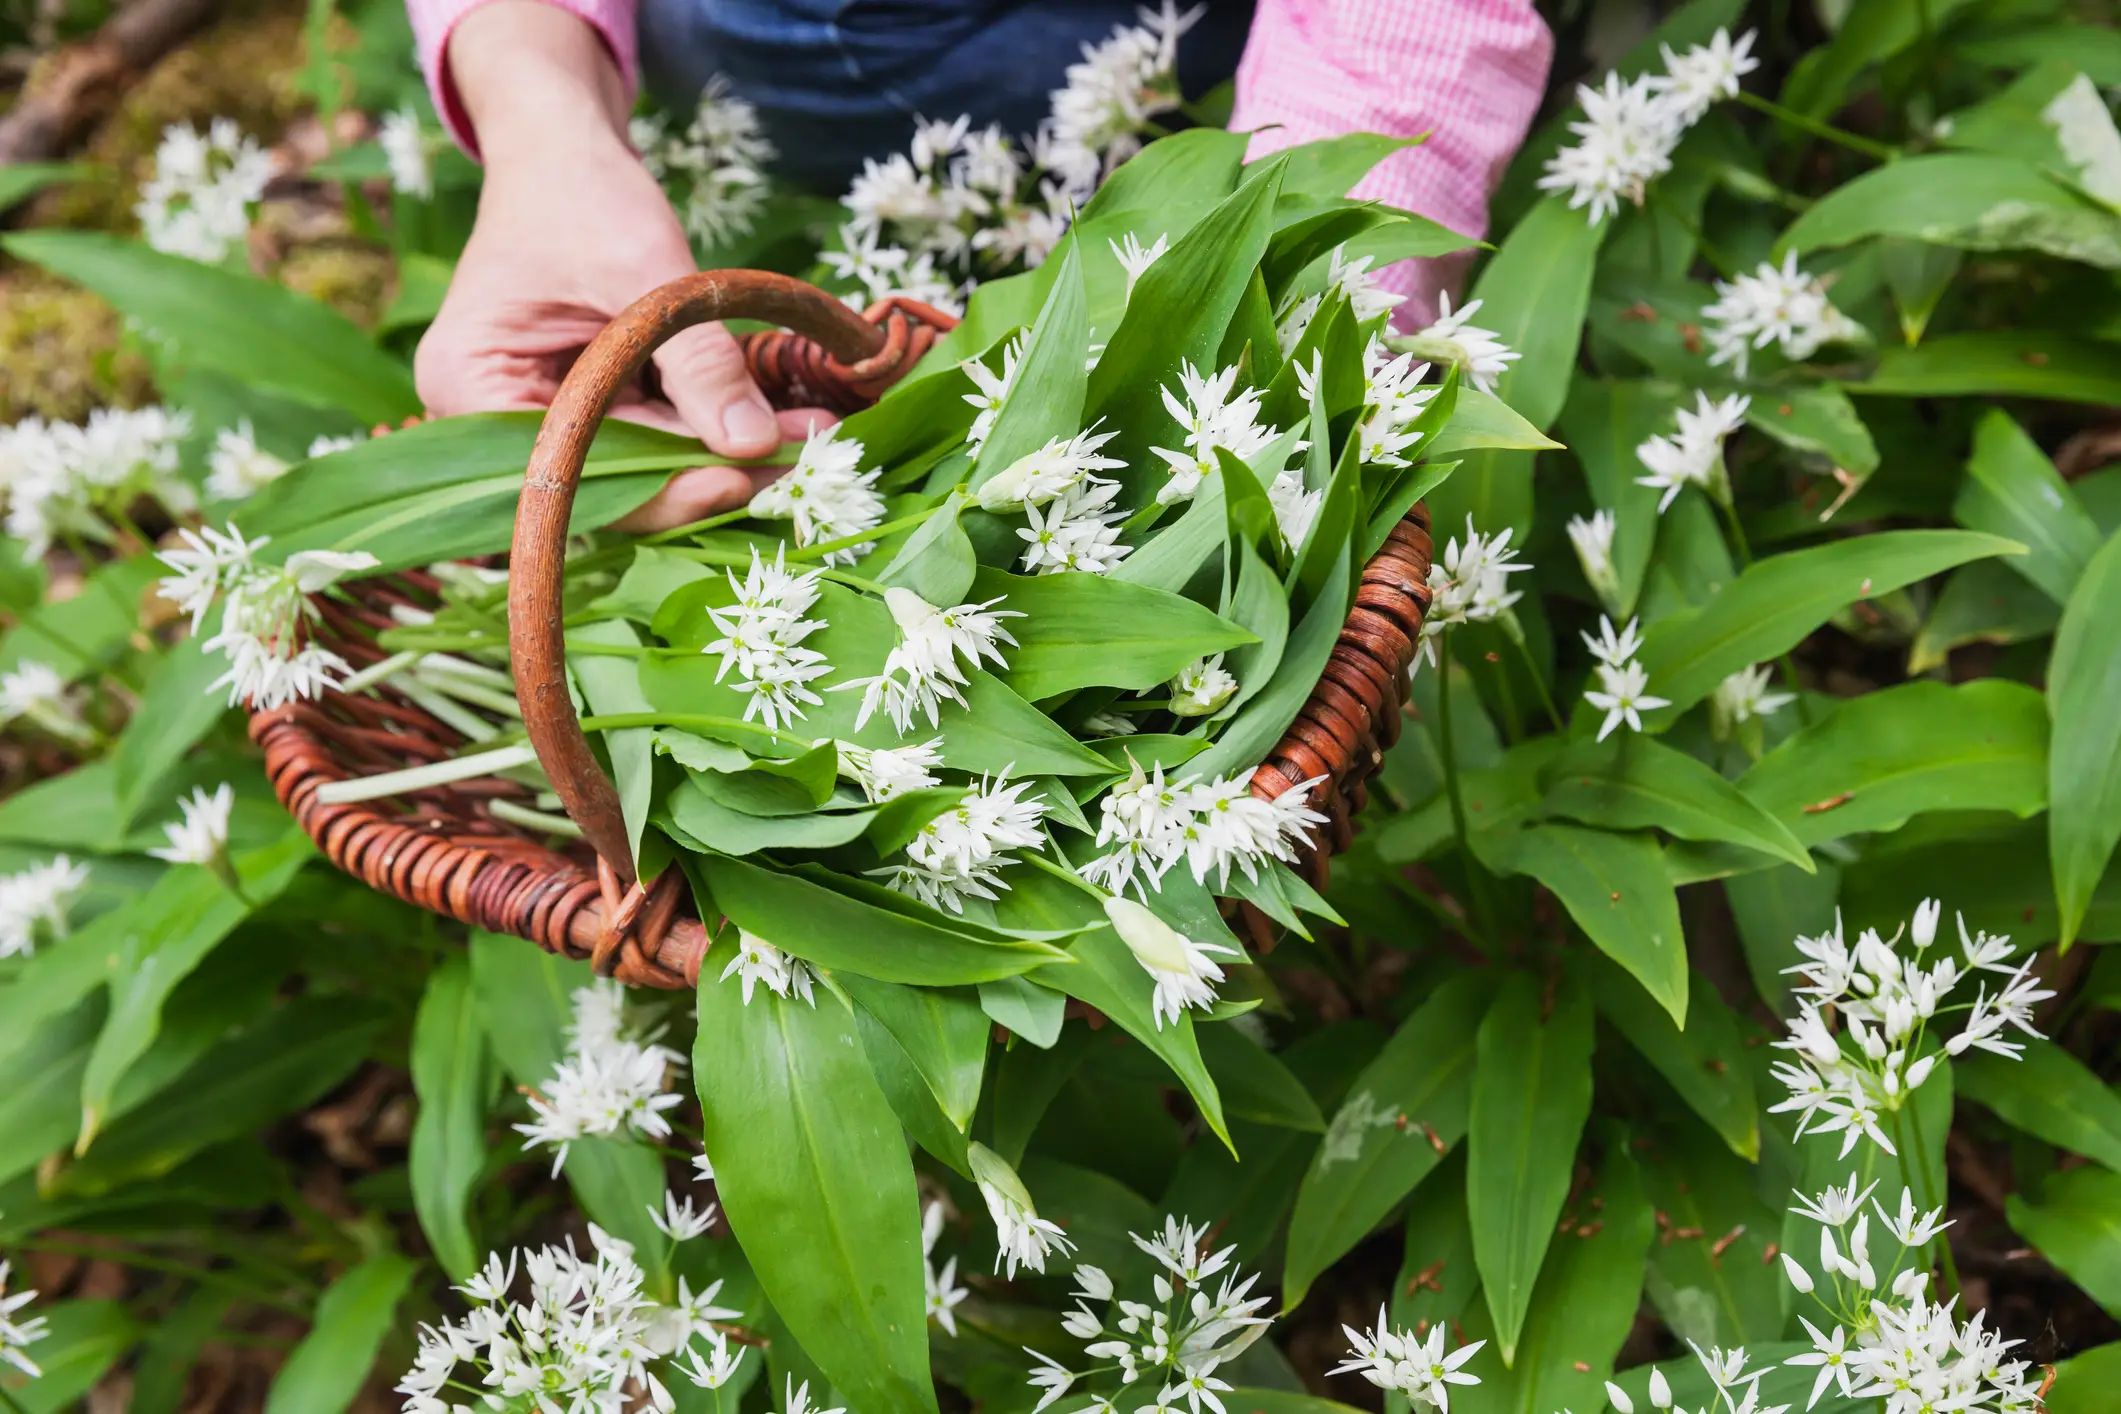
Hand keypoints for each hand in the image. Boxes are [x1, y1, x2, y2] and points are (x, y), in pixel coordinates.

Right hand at [415, 2, 828, 530]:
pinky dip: (714, 424)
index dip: (655, 488)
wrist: (566, 147)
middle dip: (707, 470)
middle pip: (608, 478)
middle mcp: (492, 416)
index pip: (566, 475)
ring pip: (643, 461)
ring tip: (810, 432)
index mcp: (469, 385)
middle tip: (802, 460)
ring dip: (725, 451)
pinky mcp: (587, 404)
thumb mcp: (644, 270)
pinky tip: (784, 418)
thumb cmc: (581, 191)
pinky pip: (656, 432)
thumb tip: (756, 444)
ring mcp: (541, 413)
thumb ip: (697, 359)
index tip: (738, 481)